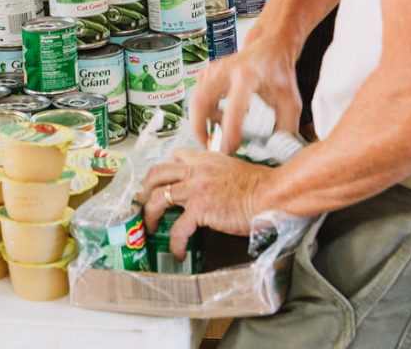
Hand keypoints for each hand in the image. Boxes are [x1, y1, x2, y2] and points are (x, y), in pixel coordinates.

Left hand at [138, 149, 274, 258]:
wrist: (269, 193)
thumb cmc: (257, 184)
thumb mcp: (231, 167)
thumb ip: (214, 172)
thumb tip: (209, 185)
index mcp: (203, 159)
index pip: (175, 156)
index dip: (165, 170)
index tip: (161, 183)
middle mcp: (194, 170)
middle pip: (156, 173)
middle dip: (144, 189)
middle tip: (141, 202)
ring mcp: (194, 188)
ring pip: (158, 198)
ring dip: (149, 215)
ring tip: (149, 228)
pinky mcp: (200, 209)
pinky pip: (178, 228)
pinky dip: (175, 243)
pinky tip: (178, 252)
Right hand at [188, 36, 300, 154]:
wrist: (270, 46)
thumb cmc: (279, 73)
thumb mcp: (290, 102)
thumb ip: (285, 129)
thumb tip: (276, 154)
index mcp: (247, 76)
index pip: (234, 108)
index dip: (230, 132)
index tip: (229, 150)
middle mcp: (226, 70)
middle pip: (200, 100)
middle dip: (199, 127)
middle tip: (207, 145)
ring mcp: (214, 69)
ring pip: (196, 98)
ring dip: (203, 119)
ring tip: (219, 129)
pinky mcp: (208, 72)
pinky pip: (198, 94)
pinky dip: (205, 109)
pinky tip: (221, 114)